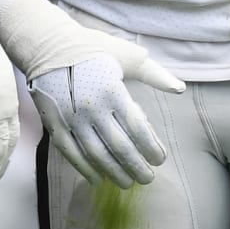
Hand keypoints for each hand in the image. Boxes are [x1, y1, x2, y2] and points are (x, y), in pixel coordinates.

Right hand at [0, 0, 184, 187]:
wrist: (49, 45)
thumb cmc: (94, 48)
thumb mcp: (127, 56)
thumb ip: (154, 74)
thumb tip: (180, 88)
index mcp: (113, 91)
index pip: (137, 128)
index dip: (151, 147)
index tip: (161, 159)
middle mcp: (93, 109)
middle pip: (119, 146)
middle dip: (136, 166)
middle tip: (148, 178)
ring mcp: (72, 119)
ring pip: (97, 155)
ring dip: (114, 172)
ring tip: (127, 182)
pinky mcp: (55, 125)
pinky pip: (72, 154)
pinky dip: (85, 169)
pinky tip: (98, 179)